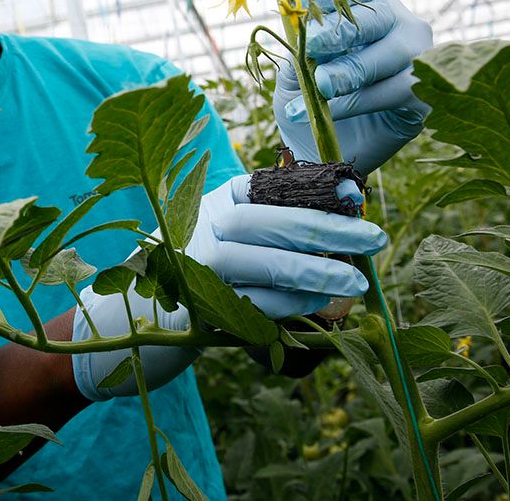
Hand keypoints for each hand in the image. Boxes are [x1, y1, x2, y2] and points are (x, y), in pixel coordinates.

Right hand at [71, 174, 384, 399]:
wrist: (135, 320)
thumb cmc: (199, 274)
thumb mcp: (229, 237)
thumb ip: (272, 224)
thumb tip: (343, 215)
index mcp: (212, 200)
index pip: (271, 188)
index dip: (317, 191)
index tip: (358, 198)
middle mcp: (199, 226)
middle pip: (269, 223)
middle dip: (327, 231)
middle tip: (375, 240)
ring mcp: (193, 267)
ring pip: (263, 264)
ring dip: (314, 271)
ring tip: (353, 281)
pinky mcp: (194, 307)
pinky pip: (252, 303)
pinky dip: (289, 303)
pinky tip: (318, 304)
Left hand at [274, 0, 431, 174]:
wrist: (323, 150)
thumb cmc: (309, 101)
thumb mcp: (294, 74)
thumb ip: (298, 52)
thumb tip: (299, 30)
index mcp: (363, 9)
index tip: (297, 7)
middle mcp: (397, 25)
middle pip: (376, 16)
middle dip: (341, 30)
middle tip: (311, 46)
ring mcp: (417, 58)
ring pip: (392, 53)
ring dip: (352, 69)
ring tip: (319, 86)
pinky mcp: (423, 95)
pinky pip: (396, 91)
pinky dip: (359, 102)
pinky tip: (330, 113)